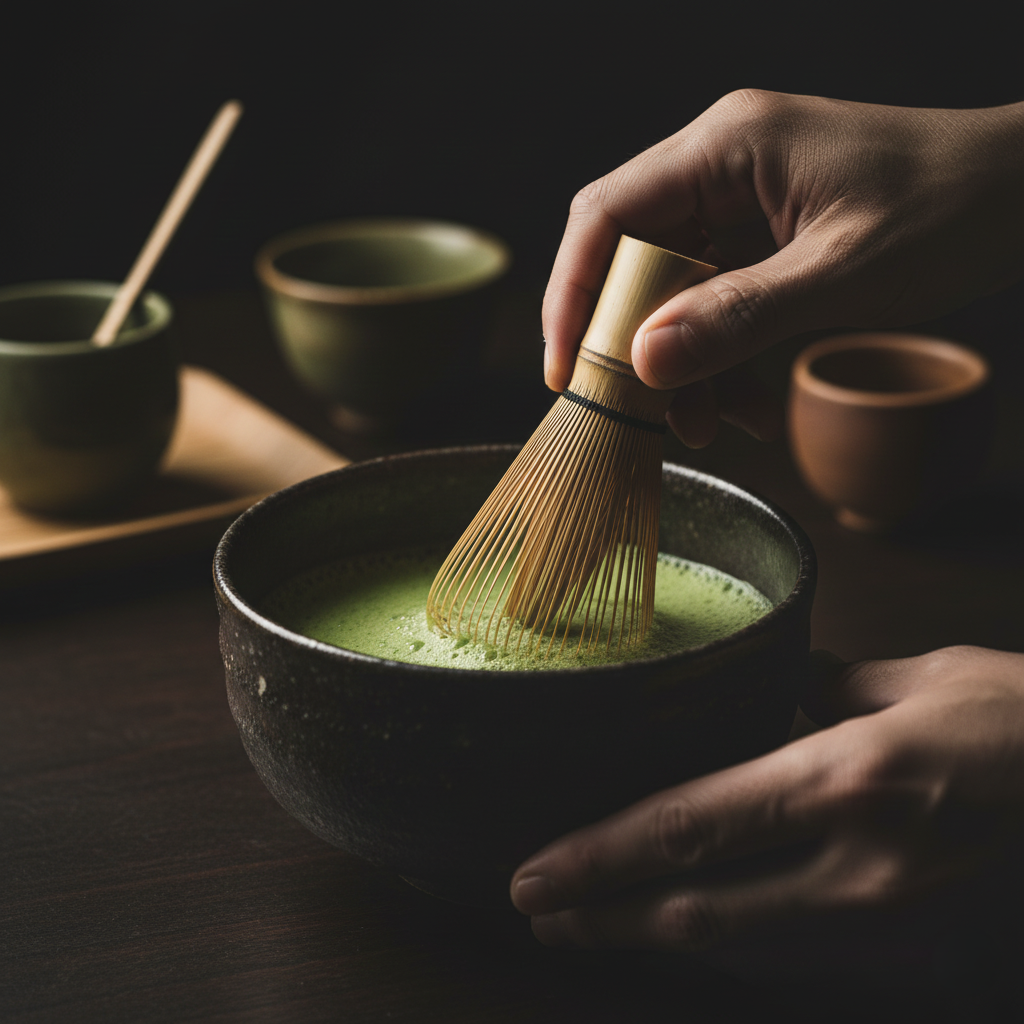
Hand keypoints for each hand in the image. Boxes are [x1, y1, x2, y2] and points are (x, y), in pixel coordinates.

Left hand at [510, 646, 1023, 961]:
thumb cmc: (1018, 719)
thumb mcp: (911, 680)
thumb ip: (825, 686)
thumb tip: (771, 685)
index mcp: (843, 779)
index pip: (690, 826)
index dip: (602, 856)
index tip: (537, 872)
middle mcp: (854, 863)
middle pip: (696, 911)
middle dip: (606, 918)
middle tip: (539, 911)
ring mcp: (883, 915)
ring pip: (736, 945)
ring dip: (655, 936)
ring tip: (592, 924)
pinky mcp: (907, 938)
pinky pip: (791, 950)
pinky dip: (722, 946)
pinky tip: (688, 931)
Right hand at [543, 90, 1023, 445]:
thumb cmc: (952, 210)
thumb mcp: (841, 274)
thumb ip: (737, 318)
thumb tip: (643, 363)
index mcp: (725, 148)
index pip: (606, 216)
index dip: (573, 295)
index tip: (564, 370)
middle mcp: (719, 166)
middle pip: (629, 258)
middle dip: (631, 344)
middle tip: (641, 412)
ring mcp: (739, 201)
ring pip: (669, 290)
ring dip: (681, 363)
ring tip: (710, 424)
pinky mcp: (761, 237)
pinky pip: (712, 302)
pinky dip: (720, 356)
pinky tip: (746, 403)